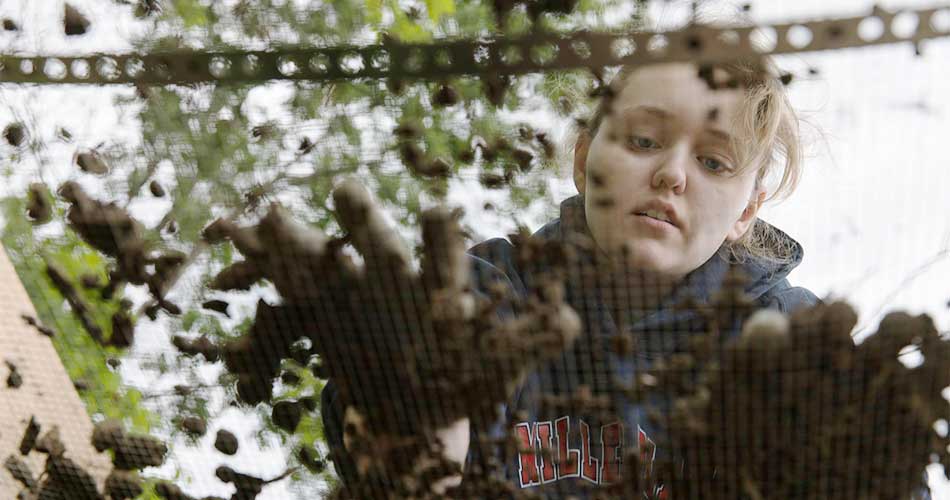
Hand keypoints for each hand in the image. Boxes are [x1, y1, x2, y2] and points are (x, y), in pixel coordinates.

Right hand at [208, 178, 580, 490]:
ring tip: (268, 218)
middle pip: (380, 241)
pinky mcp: (317, 306)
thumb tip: (574, 321)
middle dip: (364, 218)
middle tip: (348, 190)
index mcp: (438, 283)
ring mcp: (353, 287)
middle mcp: (394, 274)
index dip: (437, 236)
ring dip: (299, 239)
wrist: (413, 404)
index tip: (431, 213)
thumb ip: (532, 340)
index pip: (441, 251)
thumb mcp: (498, 364)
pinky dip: (259, 262)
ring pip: (325, 254)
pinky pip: (285, 281)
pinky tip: (230, 234)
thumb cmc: (462, 377)